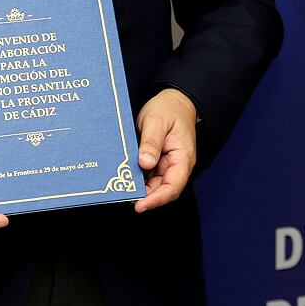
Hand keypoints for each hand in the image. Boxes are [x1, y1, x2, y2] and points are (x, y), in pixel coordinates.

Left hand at [134, 88, 197, 211]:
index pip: (173, 186)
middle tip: (123, 197)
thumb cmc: (169, 108)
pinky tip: (125, 177)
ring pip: (155, 184)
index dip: (156, 199)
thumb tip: (145, 164)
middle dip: (145, 197)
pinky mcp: (159, 161)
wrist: (174, 100)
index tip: (140, 205)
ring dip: (140, 189)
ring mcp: (168, 164)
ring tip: (121, 189)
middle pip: (163, 189)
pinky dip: (139, 178)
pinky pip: (149, 175)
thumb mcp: (157, 121)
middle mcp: (177, 165)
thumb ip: (151, 142)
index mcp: (183, 158)